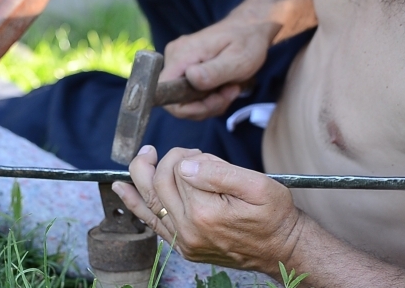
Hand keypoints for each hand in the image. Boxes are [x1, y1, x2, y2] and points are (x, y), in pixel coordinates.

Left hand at [112, 145, 304, 275]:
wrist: (282, 250)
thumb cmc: (274, 216)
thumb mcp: (259, 186)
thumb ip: (219, 172)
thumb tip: (186, 163)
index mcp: (206, 213)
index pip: (179, 170)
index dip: (189, 155)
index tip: (205, 155)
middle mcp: (189, 230)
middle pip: (159, 182)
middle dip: (169, 160)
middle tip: (187, 154)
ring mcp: (183, 241)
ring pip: (149, 200)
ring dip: (142, 174)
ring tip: (144, 156)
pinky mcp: (182, 246)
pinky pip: (150, 222)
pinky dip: (133, 203)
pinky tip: (122, 187)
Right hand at [160, 15, 279, 119]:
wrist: (250, 28)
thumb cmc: (247, 41)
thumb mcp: (238, 59)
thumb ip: (214, 71)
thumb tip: (191, 77)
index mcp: (182, 54)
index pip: (166, 91)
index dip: (188, 107)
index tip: (215, 100)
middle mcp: (173, 57)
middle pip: (176, 99)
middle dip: (205, 105)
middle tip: (230, 93)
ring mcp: (178, 62)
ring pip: (185, 100)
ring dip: (210, 103)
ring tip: (231, 89)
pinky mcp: (184, 67)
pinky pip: (190, 94)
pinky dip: (207, 98)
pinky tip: (223, 88)